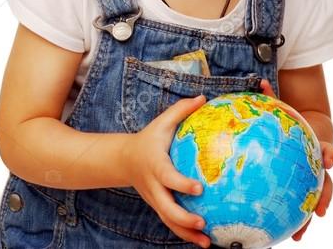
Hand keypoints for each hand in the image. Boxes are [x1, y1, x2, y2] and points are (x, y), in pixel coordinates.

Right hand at [122, 94, 211, 247]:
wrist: (125, 160)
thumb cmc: (150, 139)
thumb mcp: (162, 122)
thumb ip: (182, 110)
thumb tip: (204, 98)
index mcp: (156, 166)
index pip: (168, 177)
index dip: (181, 184)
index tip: (199, 188)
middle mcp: (154, 187)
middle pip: (166, 208)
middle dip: (183, 218)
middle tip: (202, 222)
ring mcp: (155, 200)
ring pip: (168, 221)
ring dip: (186, 234)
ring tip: (207, 242)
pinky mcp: (159, 207)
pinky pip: (171, 224)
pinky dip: (185, 235)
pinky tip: (204, 241)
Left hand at [257, 79, 332, 242]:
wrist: (310, 132)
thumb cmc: (294, 121)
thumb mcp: (286, 110)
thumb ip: (274, 99)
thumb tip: (257, 83)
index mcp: (319, 147)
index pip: (329, 151)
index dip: (330, 156)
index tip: (330, 161)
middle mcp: (320, 167)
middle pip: (327, 183)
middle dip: (325, 196)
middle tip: (320, 209)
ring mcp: (314, 179)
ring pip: (315, 200)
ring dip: (309, 217)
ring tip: (299, 234)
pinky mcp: (304, 189)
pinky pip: (300, 205)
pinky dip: (293, 220)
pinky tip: (283, 234)